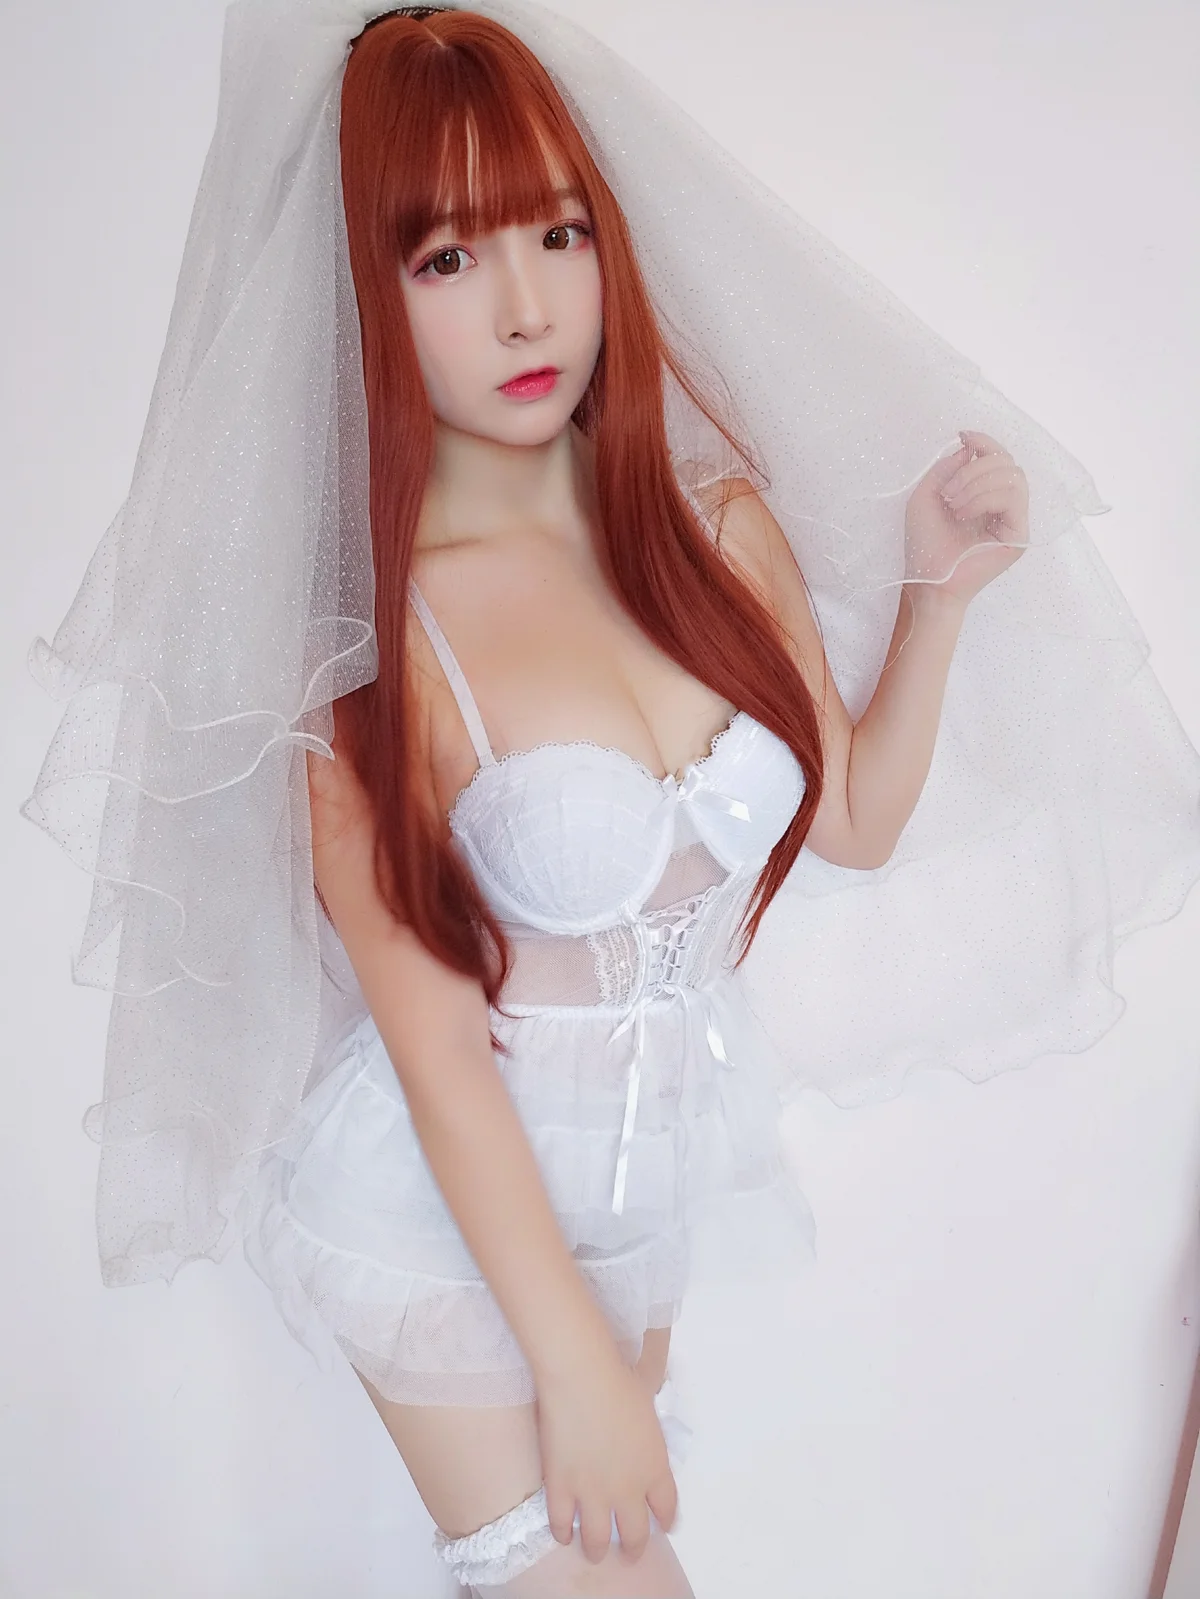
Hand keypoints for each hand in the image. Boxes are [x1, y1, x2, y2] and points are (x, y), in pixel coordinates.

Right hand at [535, 1350, 677, 1564]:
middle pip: (636, 1534)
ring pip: (598, 1540)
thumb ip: (647, 1436)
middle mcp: (628, 1491)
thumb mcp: (650, 1413)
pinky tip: (564, 1534)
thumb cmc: (621, 1382)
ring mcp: (592, 1494)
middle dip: (634, 1548)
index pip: (666, 1508)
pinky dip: (563, 1533)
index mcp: (655, 1468)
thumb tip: (641, 1437)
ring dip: (597, 1549)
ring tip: (595, 1552)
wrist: (583, 1377)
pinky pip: (561, 1524)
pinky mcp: (560, 1489)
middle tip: (629, 1553)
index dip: (664, 1520)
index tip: (662, 1526)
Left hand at [904, 430, 1029, 604]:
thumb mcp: (926, 496)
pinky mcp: (1018, 534)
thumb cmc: (924, 545)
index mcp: (984, 494)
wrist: (927, 581)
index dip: (984, 441)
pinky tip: (964, 514)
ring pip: (1013, 476)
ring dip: (977, 484)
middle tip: (948, 491)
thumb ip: (946, 469)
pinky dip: (983, 498)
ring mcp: (1013, 520)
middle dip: (974, 469)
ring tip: (954, 505)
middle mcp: (1003, 505)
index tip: (963, 436)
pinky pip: (1012, 498)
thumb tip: (968, 450)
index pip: (997, 458)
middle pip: (1007, 462)